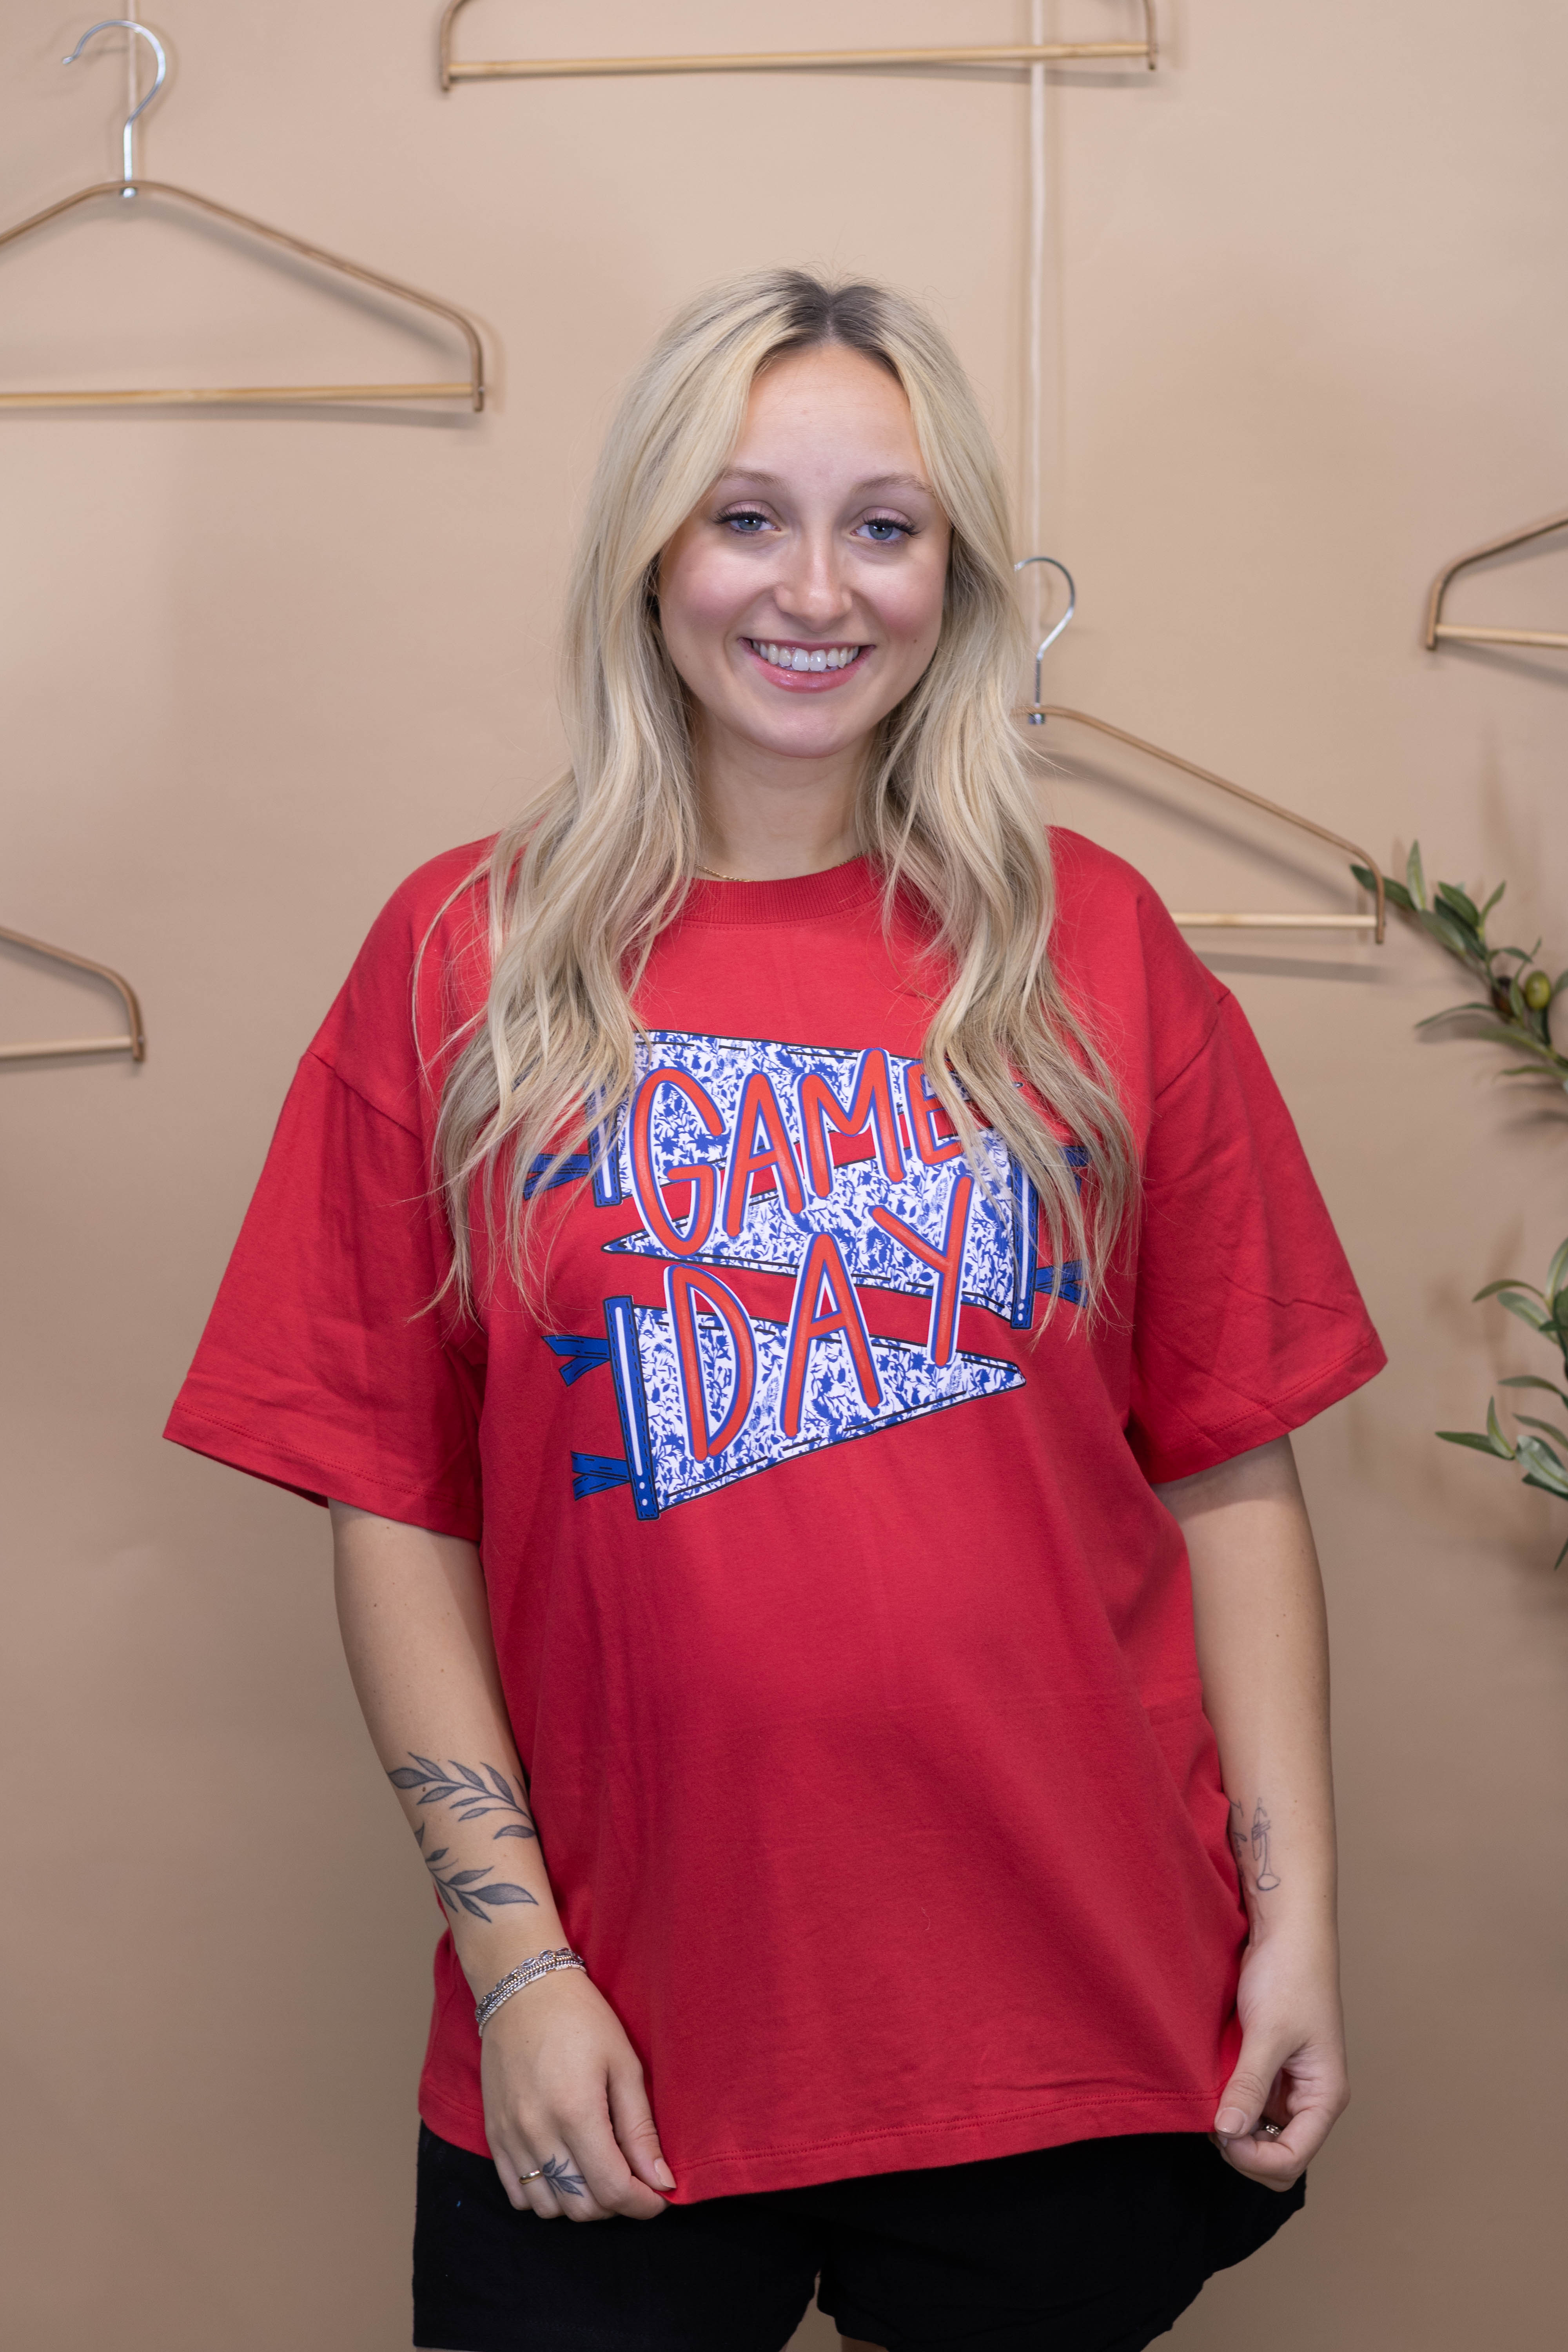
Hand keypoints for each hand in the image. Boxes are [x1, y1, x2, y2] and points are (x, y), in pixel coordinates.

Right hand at [479, 1969, 673, 2220]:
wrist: (522, 1990)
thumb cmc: (581, 2018)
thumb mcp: (623, 2063)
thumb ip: (640, 2128)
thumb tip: (662, 2181)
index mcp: (576, 2112)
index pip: (612, 2189)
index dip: (642, 2203)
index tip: (659, 2197)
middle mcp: (538, 2132)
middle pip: (581, 2206)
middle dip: (615, 2204)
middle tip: (632, 2177)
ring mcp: (510, 2137)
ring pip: (549, 2208)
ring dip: (580, 2203)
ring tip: (598, 2172)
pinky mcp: (494, 2136)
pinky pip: (517, 2195)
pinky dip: (545, 2197)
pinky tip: (564, 2172)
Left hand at [1212, 1927, 1348, 2189]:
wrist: (1285, 1932)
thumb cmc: (1290, 1975)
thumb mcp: (1268, 2033)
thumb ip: (1249, 2085)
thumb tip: (1227, 2131)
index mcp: (1324, 2097)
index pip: (1291, 2159)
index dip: (1253, 2157)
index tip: (1220, 2130)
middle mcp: (1309, 2098)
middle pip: (1278, 2157)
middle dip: (1244, 2150)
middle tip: (1213, 2118)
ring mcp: (1288, 2085)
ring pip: (1259, 2133)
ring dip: (1234, 2126)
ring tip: (1209, 2097)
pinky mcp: (1268, 2068)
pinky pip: (1249, 2104)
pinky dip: (1229, 2102)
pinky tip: (1211, 2083)